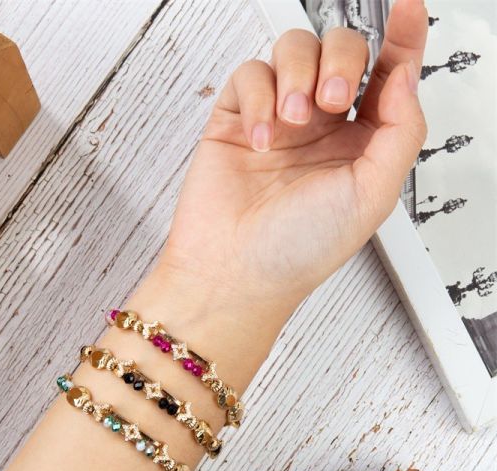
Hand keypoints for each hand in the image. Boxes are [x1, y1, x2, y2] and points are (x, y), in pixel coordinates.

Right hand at [160, 0, 427, 317]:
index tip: (407, 8)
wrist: (235, 272)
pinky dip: (258, 97)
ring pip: (293, 51)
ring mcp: (277, 121)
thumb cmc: (299, 249)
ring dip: (298, 73)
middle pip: (341, 50)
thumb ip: (402, 130)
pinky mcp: (236, 121)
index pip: (387, 76)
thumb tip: (405, 74)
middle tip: (333, 98)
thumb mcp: (374, 195)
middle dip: (343, 59)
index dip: (402, 38)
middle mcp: (320, 129)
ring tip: (294, 119)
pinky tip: (260, 138)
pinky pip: (249, 75)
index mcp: (359, 146)